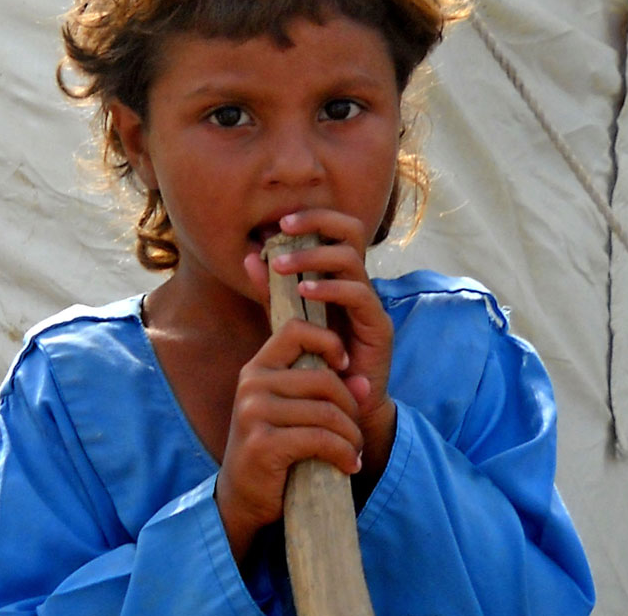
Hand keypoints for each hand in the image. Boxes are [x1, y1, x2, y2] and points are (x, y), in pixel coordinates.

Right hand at [214, 316, 363, 561]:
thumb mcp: (296, 414)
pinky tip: (348, 465)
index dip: (329, 342)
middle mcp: (252, 384)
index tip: (345, 366)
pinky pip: (321, 439)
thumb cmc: (274, 450)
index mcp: (258, 368)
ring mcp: (254, 412)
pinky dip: (343, 454)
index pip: (296, 329)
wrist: (242, 497)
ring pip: (327, 413)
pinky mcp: (263, 443)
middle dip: (351, 409)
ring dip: (351, 437)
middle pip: (324, 380)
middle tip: (355, 433)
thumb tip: (366, 384)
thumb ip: (327, 393)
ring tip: (354, 452)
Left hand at [242, 209, 398, 494]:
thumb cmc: (314, 363)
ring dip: (313, 255)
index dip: (311, 218)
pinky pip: (358, 294)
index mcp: (338, 277)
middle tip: (283, 227)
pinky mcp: (378, 326)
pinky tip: (303, 291)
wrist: (343, 409)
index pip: (334, 230)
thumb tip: (249, 256)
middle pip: (351, 230)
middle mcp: (357, 283)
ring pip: (351, 258)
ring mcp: (370, 303)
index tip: (277, 222)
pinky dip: (329, 288)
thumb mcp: (288, 322)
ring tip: (282, 266)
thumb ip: (271, 292)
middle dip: (317, 221)